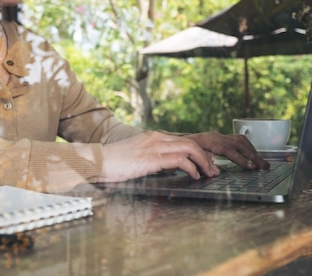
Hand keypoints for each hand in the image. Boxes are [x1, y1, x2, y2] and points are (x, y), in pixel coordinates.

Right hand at [98, 131, 219, 181]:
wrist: (97, 161)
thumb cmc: (114, 163)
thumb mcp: (137, 157)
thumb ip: (153, 159)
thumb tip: (168, 168)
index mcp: (154, 137)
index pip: (184, 140)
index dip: (199, 151)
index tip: (207, 162)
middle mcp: (157, 138)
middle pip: (191, 142)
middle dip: (206, 156)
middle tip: (214, 169)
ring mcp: (154, 146)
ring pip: (189, 148)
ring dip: (203, 162)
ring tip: (209, 173)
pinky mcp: (152, 158)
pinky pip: (180, 160)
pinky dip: (191, 167)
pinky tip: (194, 175)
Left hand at [185, 131, 269, 169]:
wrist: (177, 140)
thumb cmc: (182, 150)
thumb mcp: (190, 158)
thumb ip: (203, 164)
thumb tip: (216, 172)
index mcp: (209, 142)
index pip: (228, 150)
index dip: (240, 159)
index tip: (251, 167)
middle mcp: (216, 137)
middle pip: (239, 144)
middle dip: (254, 156)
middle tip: (264, 167)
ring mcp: (219, 136)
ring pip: (241, 141)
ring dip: (253, 151)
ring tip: (262, 163)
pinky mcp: (221, 137)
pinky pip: (238, 139)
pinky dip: (248, 147)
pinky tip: (253, 155)